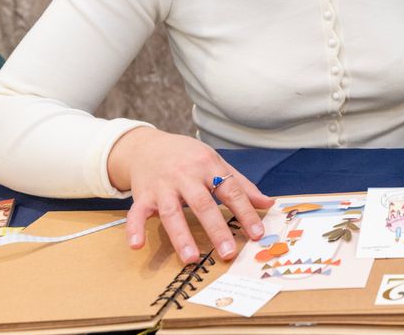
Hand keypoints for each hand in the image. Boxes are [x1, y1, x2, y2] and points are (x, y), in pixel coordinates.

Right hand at [108, 127, 273, 263]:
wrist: (148, 145)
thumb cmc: (187, 157)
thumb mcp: (216, 163)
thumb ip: (241, 185)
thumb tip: (268, 203)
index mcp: (209, 166)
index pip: (231, 191)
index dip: (245, 212)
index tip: (256, 233)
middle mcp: (186, 175)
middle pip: (202, 204)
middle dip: (216, 229)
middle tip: (228, 253)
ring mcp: (163, 186)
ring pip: (172, 212)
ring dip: (181, 236)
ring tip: (191, 258)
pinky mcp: (142, 194)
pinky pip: (137, 212)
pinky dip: (135, 228)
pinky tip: (137, 245)